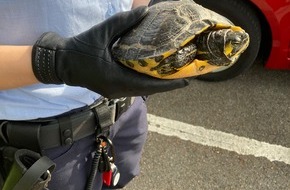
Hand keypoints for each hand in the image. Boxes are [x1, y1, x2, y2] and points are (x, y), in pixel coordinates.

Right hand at [32, 6, 188, 98]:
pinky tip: (155, 72)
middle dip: (168, 83)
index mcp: (116, 79)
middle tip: (186, 74)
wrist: (61, 63)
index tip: (187, 80)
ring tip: (174, 74)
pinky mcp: (113, 88)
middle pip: (149, 89)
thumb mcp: (101, 33)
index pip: (149, 85)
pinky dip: (147, 81)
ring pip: (143, 89)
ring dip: (158, 83)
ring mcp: (116, 91)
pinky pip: (135, 87)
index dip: (169, 84)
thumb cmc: (79, 49)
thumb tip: (145, 12)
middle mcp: (118, 90)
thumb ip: (123, 22)